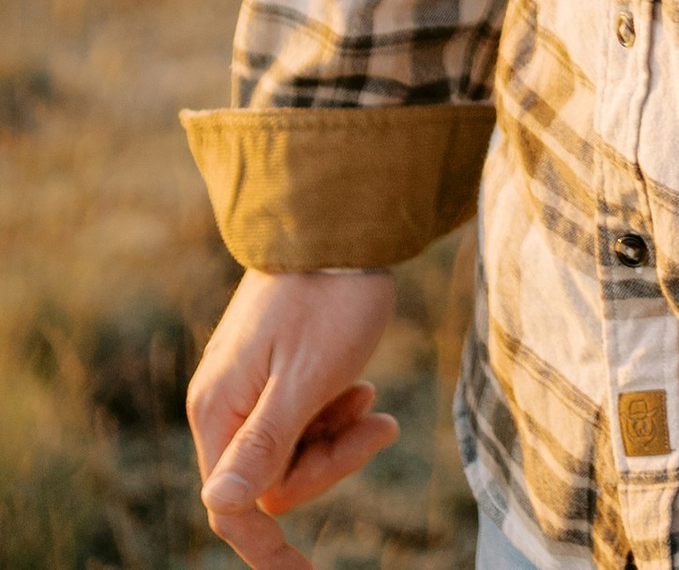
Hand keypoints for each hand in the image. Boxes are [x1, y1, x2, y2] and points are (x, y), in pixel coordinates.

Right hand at [186, 267, 400, 569]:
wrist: (344, 221)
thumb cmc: (328, 298)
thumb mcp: (305, 378)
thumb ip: (264, 444)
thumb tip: (220, 506)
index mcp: (218, 410)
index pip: (233, 508)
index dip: (268, 550)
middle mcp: (224, 402)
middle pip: (273, 480)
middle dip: (329, 464)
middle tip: (379, 428)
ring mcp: (250, 384)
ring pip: (294, 450)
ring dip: (340, 437)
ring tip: (374, 402)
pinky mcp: (276, 369)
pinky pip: (304, 418)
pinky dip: (338, 412)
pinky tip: (364, 388)